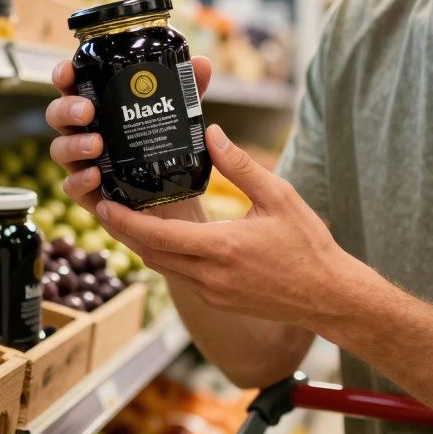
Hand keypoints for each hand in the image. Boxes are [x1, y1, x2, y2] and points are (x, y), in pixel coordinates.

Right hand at [44, 56, 212, 215]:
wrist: (177, 200)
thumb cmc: (169, 152)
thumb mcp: (181, 118)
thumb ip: (188, 92)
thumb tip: (201, 63)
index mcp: (100, 108)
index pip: (72, 87)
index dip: (64, 76)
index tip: (69, 71)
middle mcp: (86, 132)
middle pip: (57, 115)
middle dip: (67, 109)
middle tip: (88, 110)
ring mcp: (84, 163)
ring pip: (59, 149)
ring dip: (73, 144)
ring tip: (97, 144)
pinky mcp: (90, 193)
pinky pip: (71, 186)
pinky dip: (79, 180)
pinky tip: (95, 175)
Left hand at [95, 124, 377, 326]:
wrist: (329, 296)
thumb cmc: (308, 245)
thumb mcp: (279, 196)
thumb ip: (241, 166)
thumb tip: (211, 133)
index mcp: (221, 248)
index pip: (156, 236)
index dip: (123, 222)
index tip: (103, 205)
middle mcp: (210, 275)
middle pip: (150, 254)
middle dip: (123, 231)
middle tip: (104, 206)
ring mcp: (212, 292)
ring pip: (163, 268)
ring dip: (142, 245)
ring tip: (126, 218)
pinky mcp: (218, 300)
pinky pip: (180, 276)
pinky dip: (165, 257)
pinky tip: (164, 237)